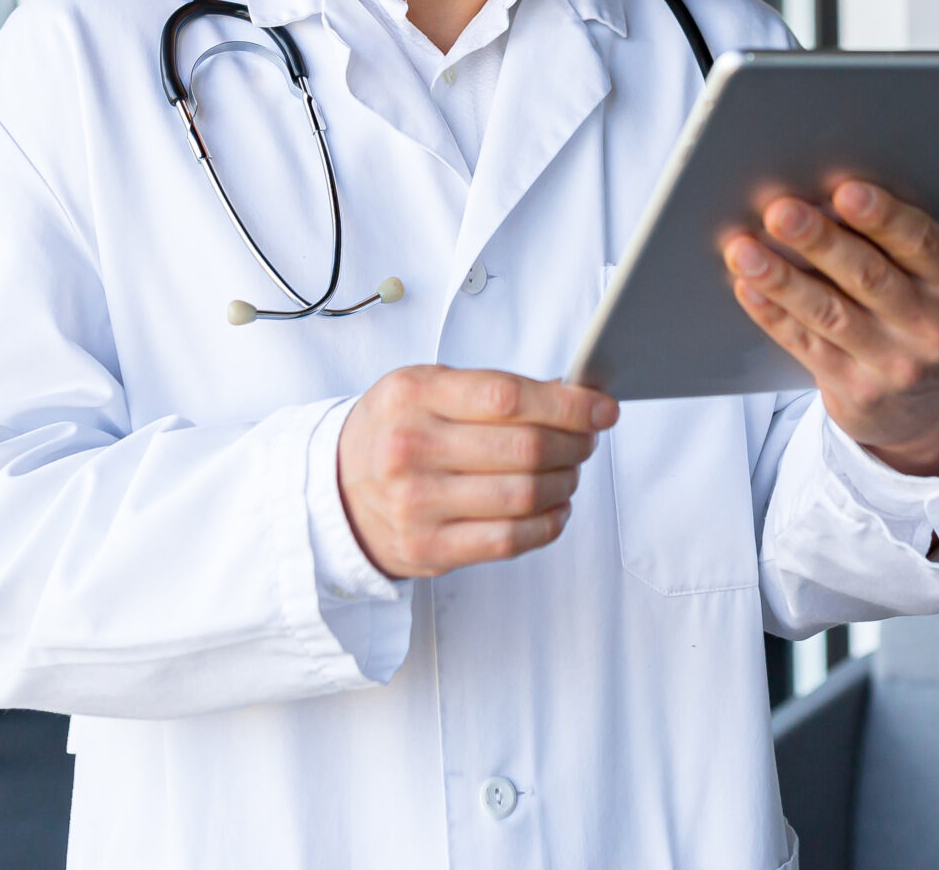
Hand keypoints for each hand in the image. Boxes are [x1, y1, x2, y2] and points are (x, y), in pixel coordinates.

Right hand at [337, 366, 618, 578]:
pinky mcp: (429, 550)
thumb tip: (571, 396)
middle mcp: (411, 448)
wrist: (334, 492)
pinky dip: (548, 524)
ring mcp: (417, 504)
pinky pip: (510, 540)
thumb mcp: (426, 388)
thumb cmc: (395, 431)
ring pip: (525, 496)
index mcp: (413, 394)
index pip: (508, 397)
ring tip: (569, 473)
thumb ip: (492, 390)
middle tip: (587, 441)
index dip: (568, 404)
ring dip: (566, 484)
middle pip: (525, 449)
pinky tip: (554, 508)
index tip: (603, 409)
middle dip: (575, 445)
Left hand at [724, 182, 938, 476]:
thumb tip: (879, 162)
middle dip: (820, 241)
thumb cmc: (920, 317)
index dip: (882, 215)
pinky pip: (807, 347)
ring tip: (744, 249)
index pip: (920, 242)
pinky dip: (774, 315)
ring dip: (782, 279)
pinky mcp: (858, 393)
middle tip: (779, 211)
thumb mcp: (935, 276)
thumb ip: (913, 229)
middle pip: (869, 277)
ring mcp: (896, 365)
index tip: (844, 190)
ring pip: (830, 314)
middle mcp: (932, 326)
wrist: (926, 408)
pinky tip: (747, 287)